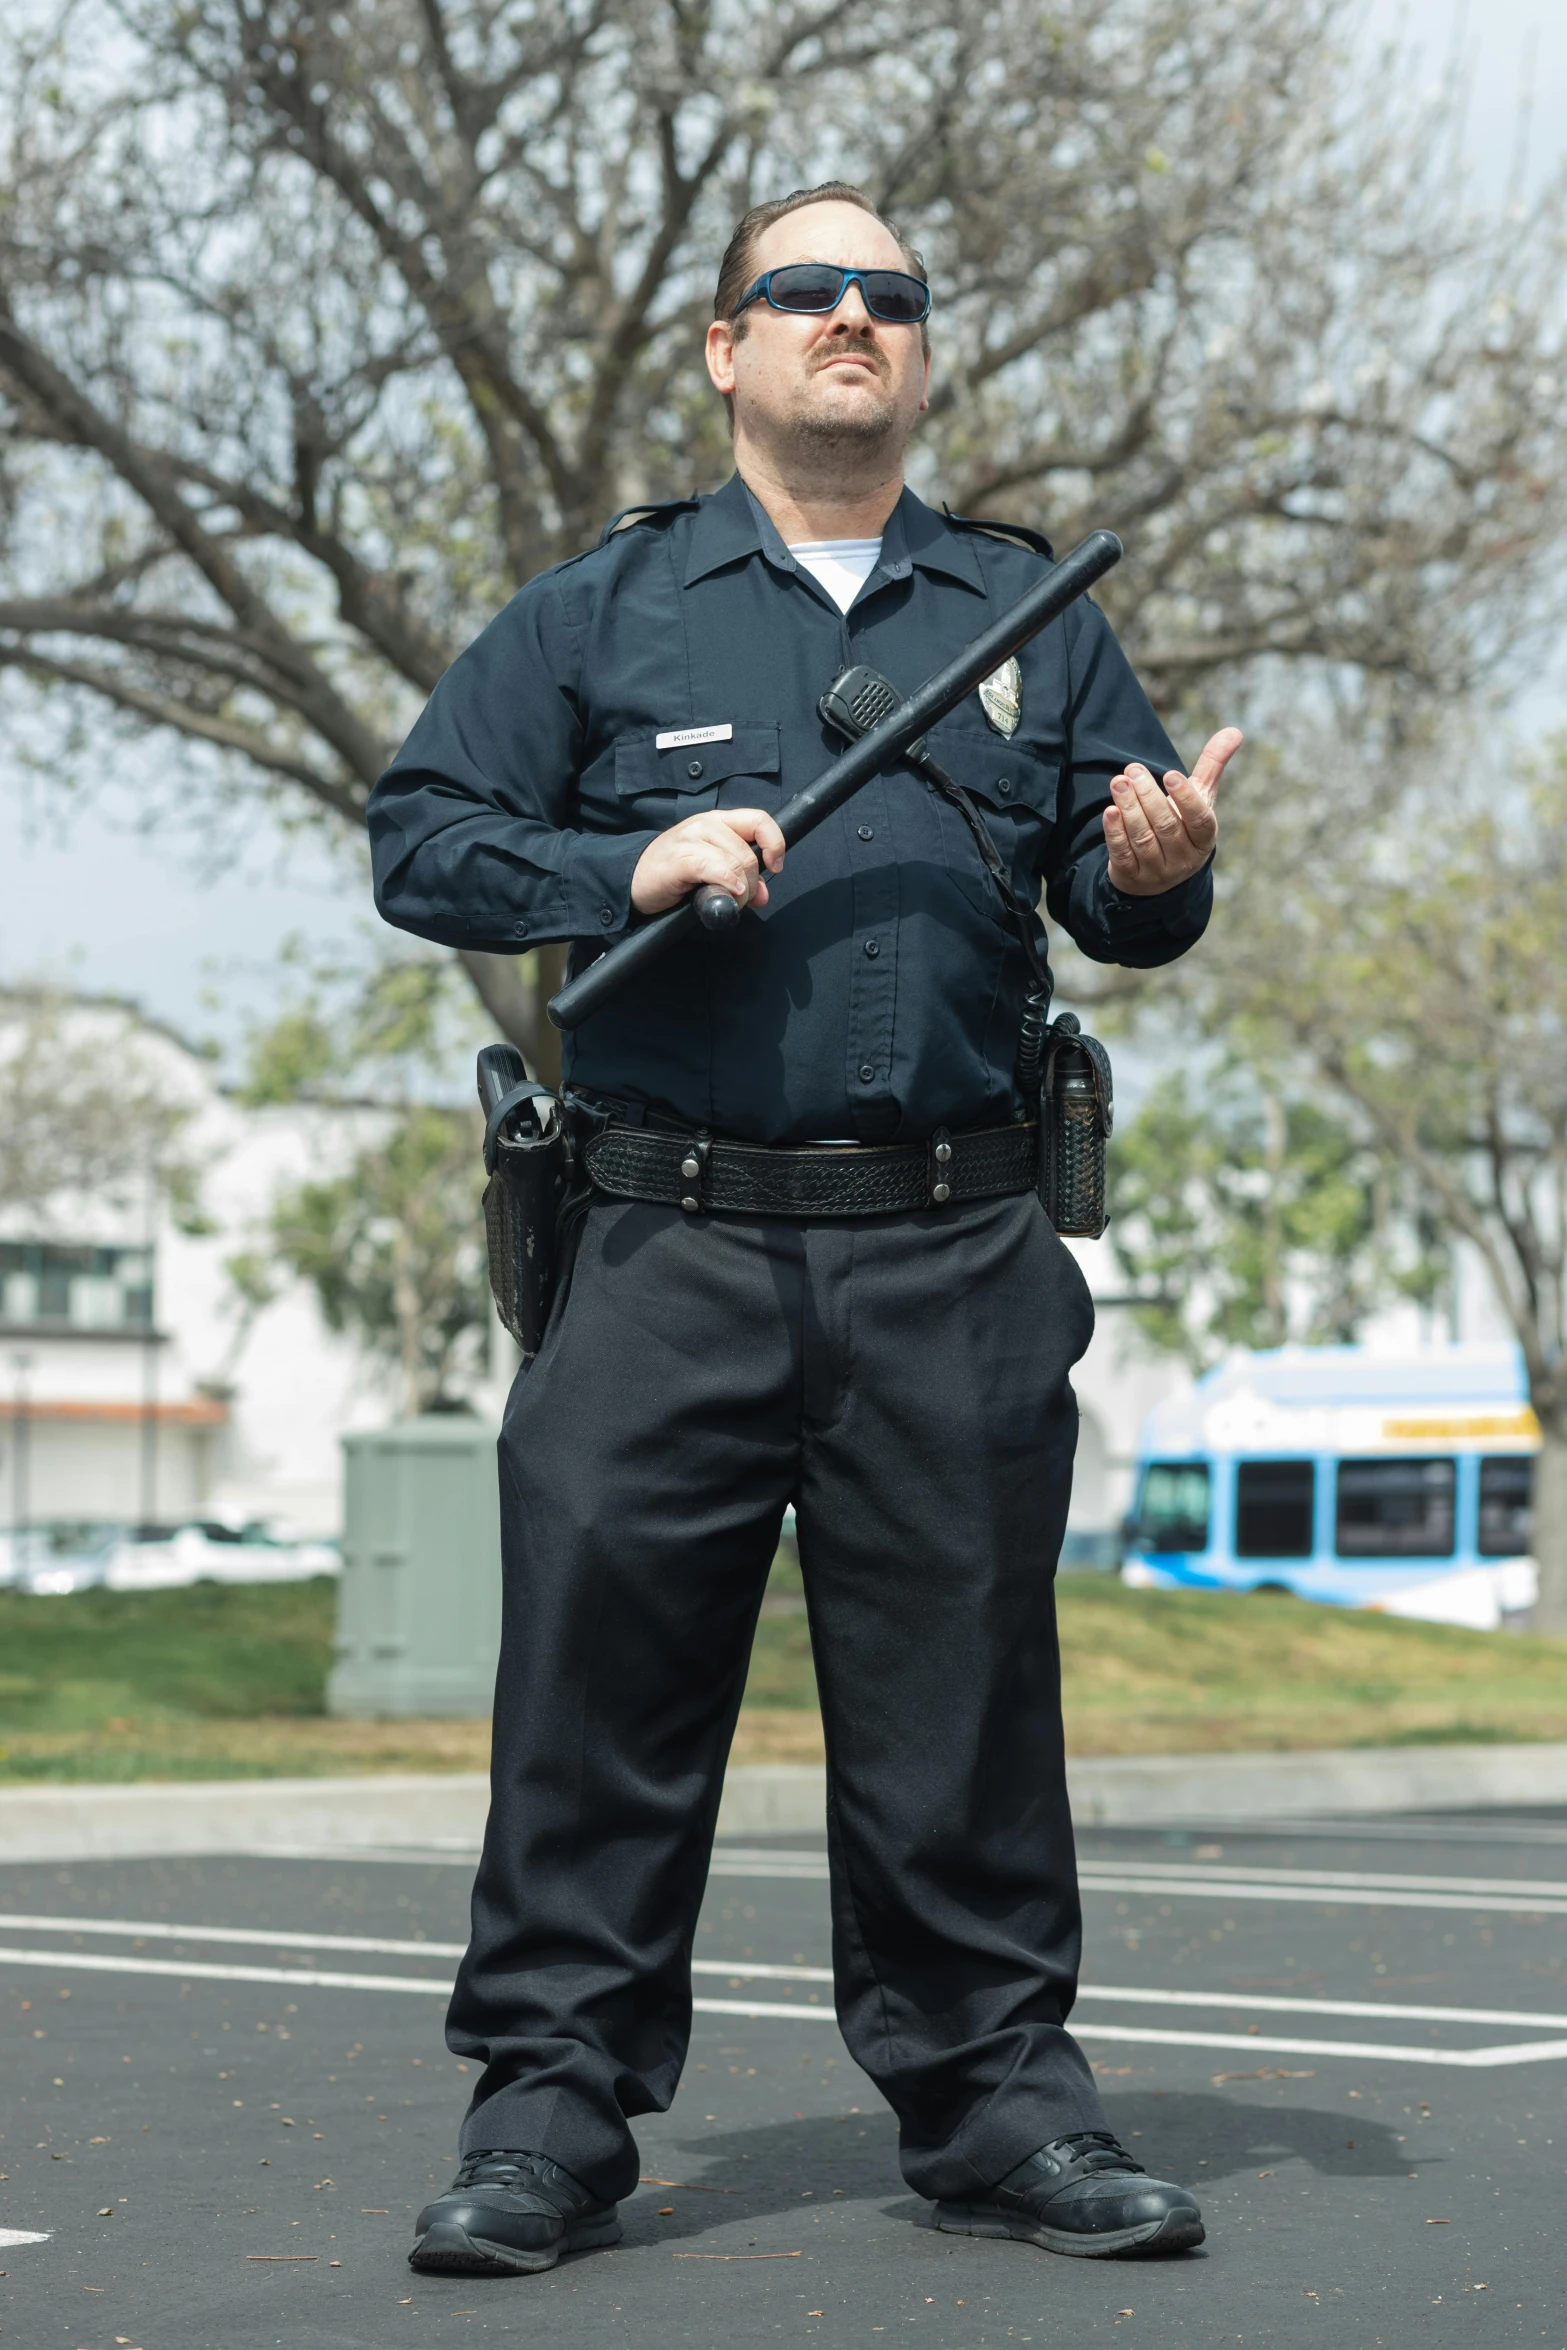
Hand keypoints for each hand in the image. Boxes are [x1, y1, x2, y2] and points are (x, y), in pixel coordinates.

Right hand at [630, 806, 786, 915]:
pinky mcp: (680, 858)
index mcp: (717, 821)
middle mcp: (705, 824)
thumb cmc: (671, 874)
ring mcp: (691, 839)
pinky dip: (726, 883)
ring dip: (741, 890)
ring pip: (736, 862)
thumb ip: (739, 876)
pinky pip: (715, 868)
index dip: (775, 843)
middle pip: (749, 852)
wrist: (632, 880)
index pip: (759, 820)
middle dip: (753, 882)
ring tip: (729, 901)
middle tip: (743, 900)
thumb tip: (763, 894)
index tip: (775, 866)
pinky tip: (724, 895)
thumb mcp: (711, 870)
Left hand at [1103, 727, 1242, 895]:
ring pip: (1143, 838)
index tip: (1170, 774)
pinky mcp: (1132, 877)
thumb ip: (1212, 766)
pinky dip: (1115, 832)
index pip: (1200, 820)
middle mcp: (1183, 858)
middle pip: (1166, 825)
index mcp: (1204, 838)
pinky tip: (1110, 811)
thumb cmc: (1182, 824)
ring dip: (1129, 809)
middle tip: (1132, 769)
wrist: (1158, 871)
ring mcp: (1157, 871)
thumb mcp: (1200, 799)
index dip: (1186, 798)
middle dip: (1148, 796)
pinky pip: (1123, 854)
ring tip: (1118, 782)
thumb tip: (1234, 731)